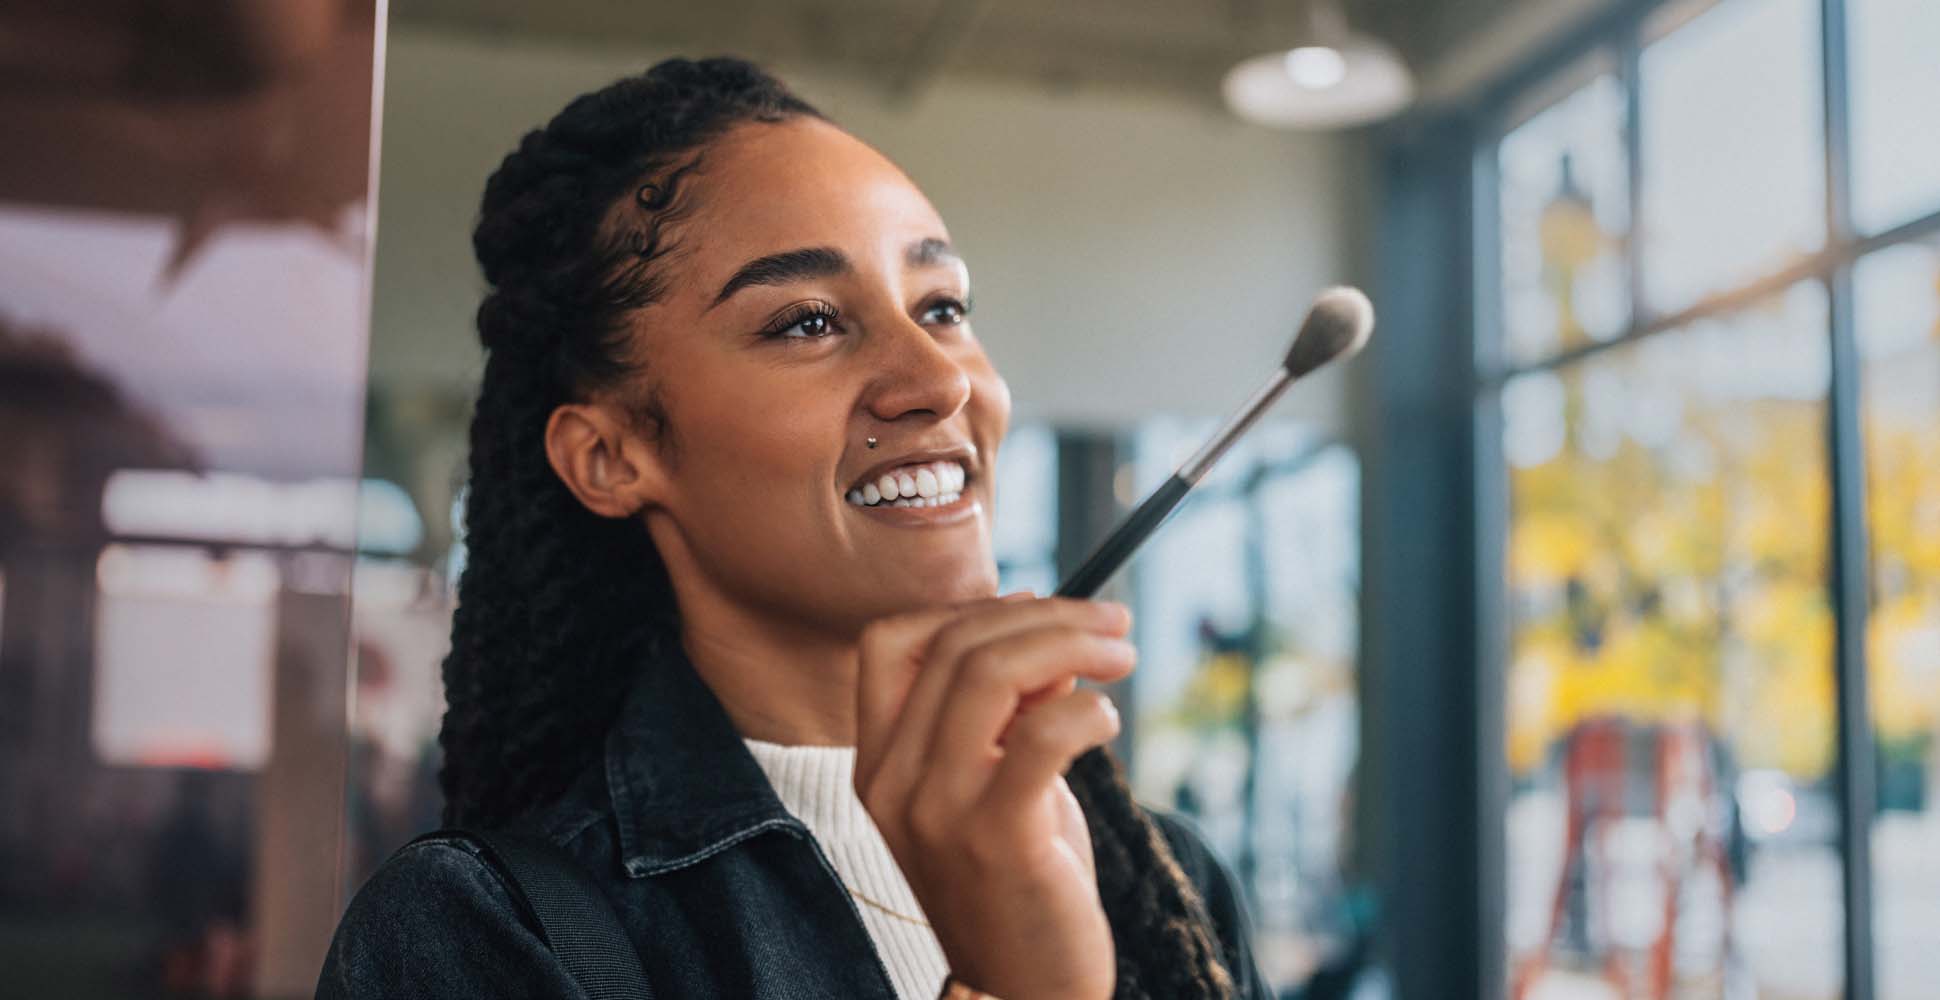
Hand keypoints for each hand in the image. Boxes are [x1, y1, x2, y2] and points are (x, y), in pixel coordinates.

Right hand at [854, 595, 1134, 999]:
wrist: (1026, 990)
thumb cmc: (1018, 882)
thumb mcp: (993, 785)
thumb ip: (1007, 713)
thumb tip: (1051, 636)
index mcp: (878, 763)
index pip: (888, 642)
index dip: (965, 608)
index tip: (1035, 605)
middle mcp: (893, 781)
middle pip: (955, 645)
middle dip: (1046, 615)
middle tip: (1112, 623)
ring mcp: (938, 810)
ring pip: (992, 673)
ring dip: (1071, 644)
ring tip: (1122, 655)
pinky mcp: (997, 837)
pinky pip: (1042, 734)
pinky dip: (1087, 708)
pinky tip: (1109, 721)